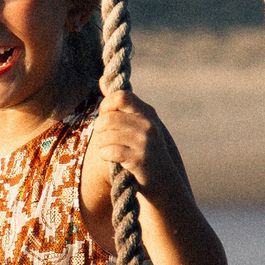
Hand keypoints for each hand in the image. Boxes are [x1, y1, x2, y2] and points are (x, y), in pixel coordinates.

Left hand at [86, 73, 187, 209]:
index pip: (120, 97)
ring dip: (102, 144)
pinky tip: (111, 158)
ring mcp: (145, 142)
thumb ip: (120, 105)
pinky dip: (105, 155)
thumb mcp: (137, 125)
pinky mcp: (139, 159)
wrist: (164, 184)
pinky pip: (110, 151)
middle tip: (104, 137)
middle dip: (100, 128)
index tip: (106, 117)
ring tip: (108, 149)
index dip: (106, 106)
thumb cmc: (144, 152)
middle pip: (109, 118)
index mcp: (148, 113)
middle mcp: (149, 125)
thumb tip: (100, 79)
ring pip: (107, 135)